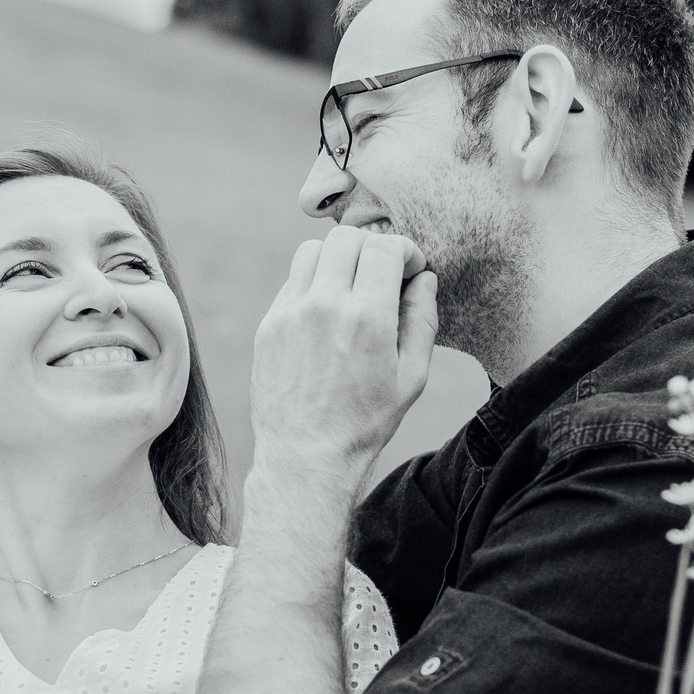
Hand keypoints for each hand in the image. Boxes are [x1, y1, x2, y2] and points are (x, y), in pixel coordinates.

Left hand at [250, 227, 438, 476]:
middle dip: (373, 247)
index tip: (411, 270)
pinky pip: (293, 280)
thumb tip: (424, 279)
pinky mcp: (269, 323)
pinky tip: (327, 312)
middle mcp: (325, 305)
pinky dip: (314, 282)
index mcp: (367, 317)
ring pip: (313, 250)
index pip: (384, 246)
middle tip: (383, 273)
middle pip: (347, 238)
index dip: (405, 250)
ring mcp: (290, 312)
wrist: (306, 454)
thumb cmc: (365, 422)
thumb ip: (422, 320)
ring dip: (339, 258)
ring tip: (352, 286)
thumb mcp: (412, 377)